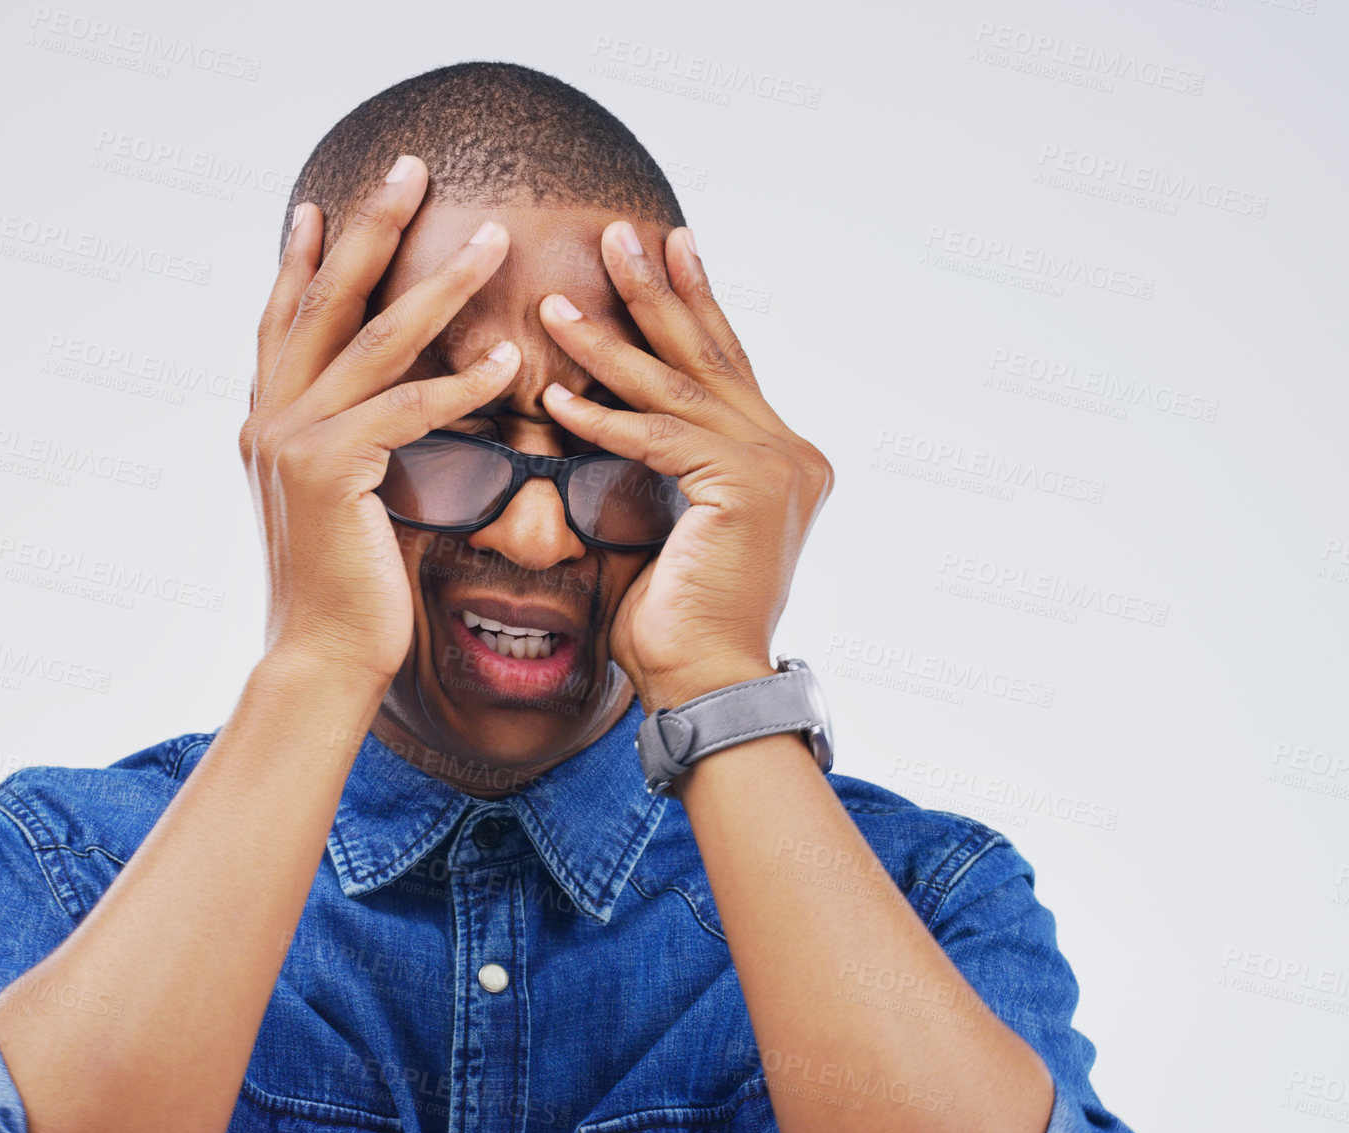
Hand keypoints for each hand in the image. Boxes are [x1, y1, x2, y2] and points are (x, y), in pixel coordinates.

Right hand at [240, 156, 521, 686]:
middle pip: (324, 300)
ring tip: (493, 239)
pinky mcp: (330, 472)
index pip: (284, 319)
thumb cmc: (346, 586)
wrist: (322, 658)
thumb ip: (340, 444)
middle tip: (412, 166)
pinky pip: (406, 409)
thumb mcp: (335, 501)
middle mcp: (268, 419)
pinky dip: (459, 383)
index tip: (327, 204)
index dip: (304, 259)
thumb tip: (370, 415)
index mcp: (265, 421)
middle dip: (372, 228)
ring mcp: (291, 441)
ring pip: (374, 340)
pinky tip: (505, 360)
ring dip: (441, 284)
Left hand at [537, 221, 833, 710]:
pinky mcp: (744, 489)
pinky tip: (556, 397)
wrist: (706, 683)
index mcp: (783, 456)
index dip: (692, 303)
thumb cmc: (676, 617)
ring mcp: (777, 467)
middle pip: (710, 354)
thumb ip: (659, 462)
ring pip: (678, 388)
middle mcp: (792, 452)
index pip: (727, 364)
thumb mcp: (668, 519)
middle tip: (617, 233)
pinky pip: (659, 439)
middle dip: (658, 290)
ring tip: (558, 301)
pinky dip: (603, 419)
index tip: (663, 248)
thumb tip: (607, 411)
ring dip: (610, 344)